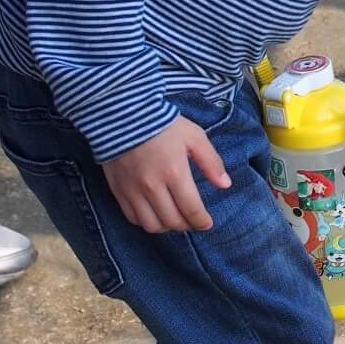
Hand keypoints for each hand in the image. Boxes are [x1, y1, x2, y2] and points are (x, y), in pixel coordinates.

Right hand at [102, 117, 231, 232]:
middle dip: (187, 225)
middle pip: (172, 221)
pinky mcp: (118, 191)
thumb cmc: (163, 125)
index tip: (207, 223)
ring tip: (175, 219)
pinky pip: (132, 218)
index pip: (191, 209)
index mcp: (175, 173)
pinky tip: (155, 214)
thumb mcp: (195, 137)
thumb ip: (211, 162)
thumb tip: (226, 185)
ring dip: (167, 227)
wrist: (122, 116)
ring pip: (151, 225)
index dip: (202, 222)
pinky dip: (146, 221)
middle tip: (193, 220)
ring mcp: (132, 191)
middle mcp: (152, 187)